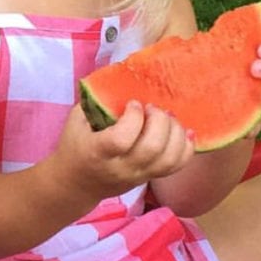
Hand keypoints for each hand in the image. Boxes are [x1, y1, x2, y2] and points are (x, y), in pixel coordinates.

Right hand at [55, 101, 195, 201]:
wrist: (76, 183)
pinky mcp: (149, 178)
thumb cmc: (75, 146)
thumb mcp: (77, 121)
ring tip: (168, 118)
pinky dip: (186, 147)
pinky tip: (185, 132)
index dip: (134, 118)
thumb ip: (97, 102)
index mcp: (97, 152)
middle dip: (159, 121)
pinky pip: (176, 167)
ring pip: (169, 159)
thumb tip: (121, 77)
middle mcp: (121, 168)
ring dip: (175, 132)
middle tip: (153, 108)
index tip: (133, 104)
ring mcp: (138, 176)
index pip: (122, 139)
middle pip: (152, 148)